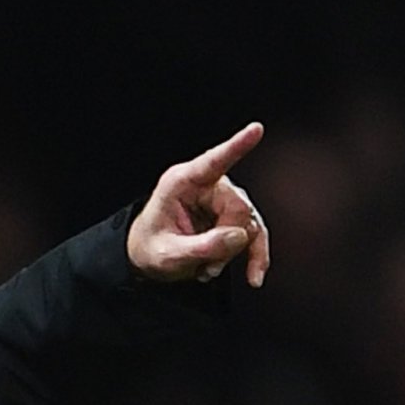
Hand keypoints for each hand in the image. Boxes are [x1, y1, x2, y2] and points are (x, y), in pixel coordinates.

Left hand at [127, 122, 270, 286]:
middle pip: (237, 209)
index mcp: (182, 182)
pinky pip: (256, 233)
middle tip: (204, 264)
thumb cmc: (150, 248)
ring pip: (248, 224)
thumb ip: (201, 247)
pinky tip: (253, 276)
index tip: (256, 129)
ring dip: (232, 253)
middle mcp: (207, 185)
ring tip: (206, 269)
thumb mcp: (167, 256)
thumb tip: (240, 236)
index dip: (236, 146)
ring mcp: (223, 199)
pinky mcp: (234, 215)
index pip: (213, 162)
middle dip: (226, 242)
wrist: (149, 258)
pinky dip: (255, 255)